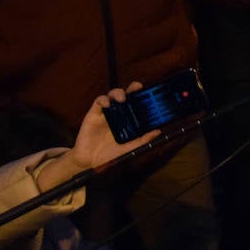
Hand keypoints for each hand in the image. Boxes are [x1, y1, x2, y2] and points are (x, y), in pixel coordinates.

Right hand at [37, 84, 161, 187]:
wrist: (90, 161)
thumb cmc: (111, 153)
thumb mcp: (130, 147)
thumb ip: (143, 139)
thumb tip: (158, 131)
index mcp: (128, 118)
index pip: (137, 102)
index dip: (144, 95)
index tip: (151, 92)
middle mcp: (118, 112)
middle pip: (127, 94)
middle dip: (133, 88)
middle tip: (138, 88)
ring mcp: (106, 112)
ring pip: (112, 94)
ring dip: (118, 93)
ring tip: (122, 99)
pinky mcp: (93, 114)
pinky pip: (98, 101)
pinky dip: (103, 100)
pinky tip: (107, 105)